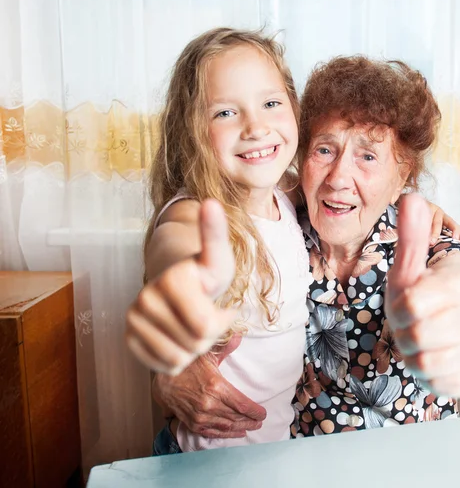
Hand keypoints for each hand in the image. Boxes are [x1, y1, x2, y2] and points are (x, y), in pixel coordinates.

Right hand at [126, 199, 235, 373]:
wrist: (177, 282)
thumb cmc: (203, 272)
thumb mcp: (217, 256)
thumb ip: (215, 233)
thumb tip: (211, 203)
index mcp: (171, 281)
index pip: (206, 328)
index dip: (223, 322)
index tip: (222, 305)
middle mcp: (145, 299)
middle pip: (195, 344)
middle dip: (209, 335)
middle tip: (205, 315)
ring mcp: (133, 319)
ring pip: (180, 359)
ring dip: (195, 347)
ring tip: (192, 324)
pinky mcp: (129, 338)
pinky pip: (164, 366)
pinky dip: (178, 357)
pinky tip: (179, 336)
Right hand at [153, 333, 266, 438]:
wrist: (163, 379)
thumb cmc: (186, 366)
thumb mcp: (207, 354)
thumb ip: (226, 348)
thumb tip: (238, 336)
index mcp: (216, 386)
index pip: (243, 404)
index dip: (255, 411)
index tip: (263, 413)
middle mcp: (209, 404)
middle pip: (237, 417)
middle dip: (251, 421)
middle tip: (259, 422)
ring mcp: (200, 415)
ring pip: (227, 426)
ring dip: (241, 428)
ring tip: (251, 427)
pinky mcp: (192, 422)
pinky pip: (213, 432)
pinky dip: (226, 435)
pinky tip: (235, 433)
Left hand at [385, 194, 459, 397]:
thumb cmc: (429, 290)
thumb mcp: (413, 264)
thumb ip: (411, 235)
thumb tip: (411, 197)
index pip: (409, 305)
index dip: (397, 308)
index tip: (404, 304)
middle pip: (416, 336)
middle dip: (403, 333)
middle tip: (411, 326)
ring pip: (426, 364)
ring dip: (414, 356)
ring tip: (422, 341)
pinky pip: (442, 384)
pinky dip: (429, 375)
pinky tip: (435, 357)